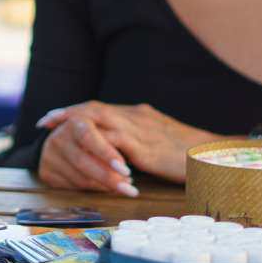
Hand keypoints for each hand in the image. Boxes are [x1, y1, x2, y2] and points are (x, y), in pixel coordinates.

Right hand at [37, 109, 139, 195]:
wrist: (61, 139)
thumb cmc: (91, 134)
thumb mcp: (101, 130)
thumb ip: (112, 139)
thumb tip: (132, 158)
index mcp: (75, 121)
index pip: (89, 137)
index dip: (106, 154)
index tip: (126, 169)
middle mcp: (59, 138)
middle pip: (83, 162)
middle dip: (109, 177)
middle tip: (130, 188)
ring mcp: (49, 155)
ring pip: (80, 178)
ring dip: (105, 186)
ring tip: (124, 187)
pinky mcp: (46, 172)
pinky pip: (74, 186)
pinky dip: (94, 189)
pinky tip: (106, 187)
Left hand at [40, 102, 209, 185]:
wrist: (215, 155)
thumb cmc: (188, 153)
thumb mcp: (159, 143)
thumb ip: (138, 142)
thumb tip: (117, 151)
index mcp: (139, 115)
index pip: (100, 107)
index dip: (76, 110)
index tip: (55, 117)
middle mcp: (137, 117)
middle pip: (94, 108)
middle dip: (67, 114)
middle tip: (46, 122)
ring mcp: (141, 130)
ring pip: (100, 119)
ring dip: (74, 125)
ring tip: (55, 134)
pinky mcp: (145, 147)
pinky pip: (114, 143)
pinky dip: (97, 147)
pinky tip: (81, 154)